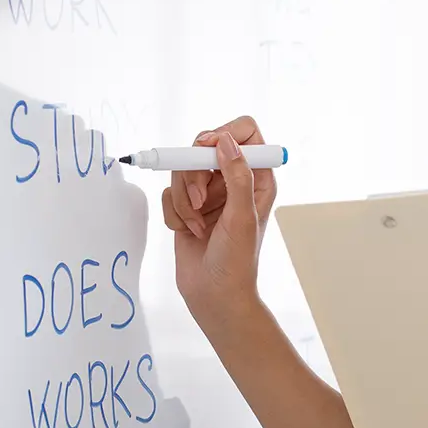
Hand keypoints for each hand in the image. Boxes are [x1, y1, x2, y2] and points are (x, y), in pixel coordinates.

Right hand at [160, 116, 277, 330]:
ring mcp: (209, 193)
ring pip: (182, 170)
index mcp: (258, 177)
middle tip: (200, 201)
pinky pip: (169, 192)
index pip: (245, 132)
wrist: (214, 295)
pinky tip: (189, 233)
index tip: (207, 149)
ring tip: (197, 226)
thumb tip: (225, 141)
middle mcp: (233, 180)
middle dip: (194, 174)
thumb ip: (237, 176)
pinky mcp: (187, 207)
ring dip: (184, 200)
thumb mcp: (242, 217)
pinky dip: (175, 214)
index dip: (223, 134)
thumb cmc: (237, 262)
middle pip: (204, 147)